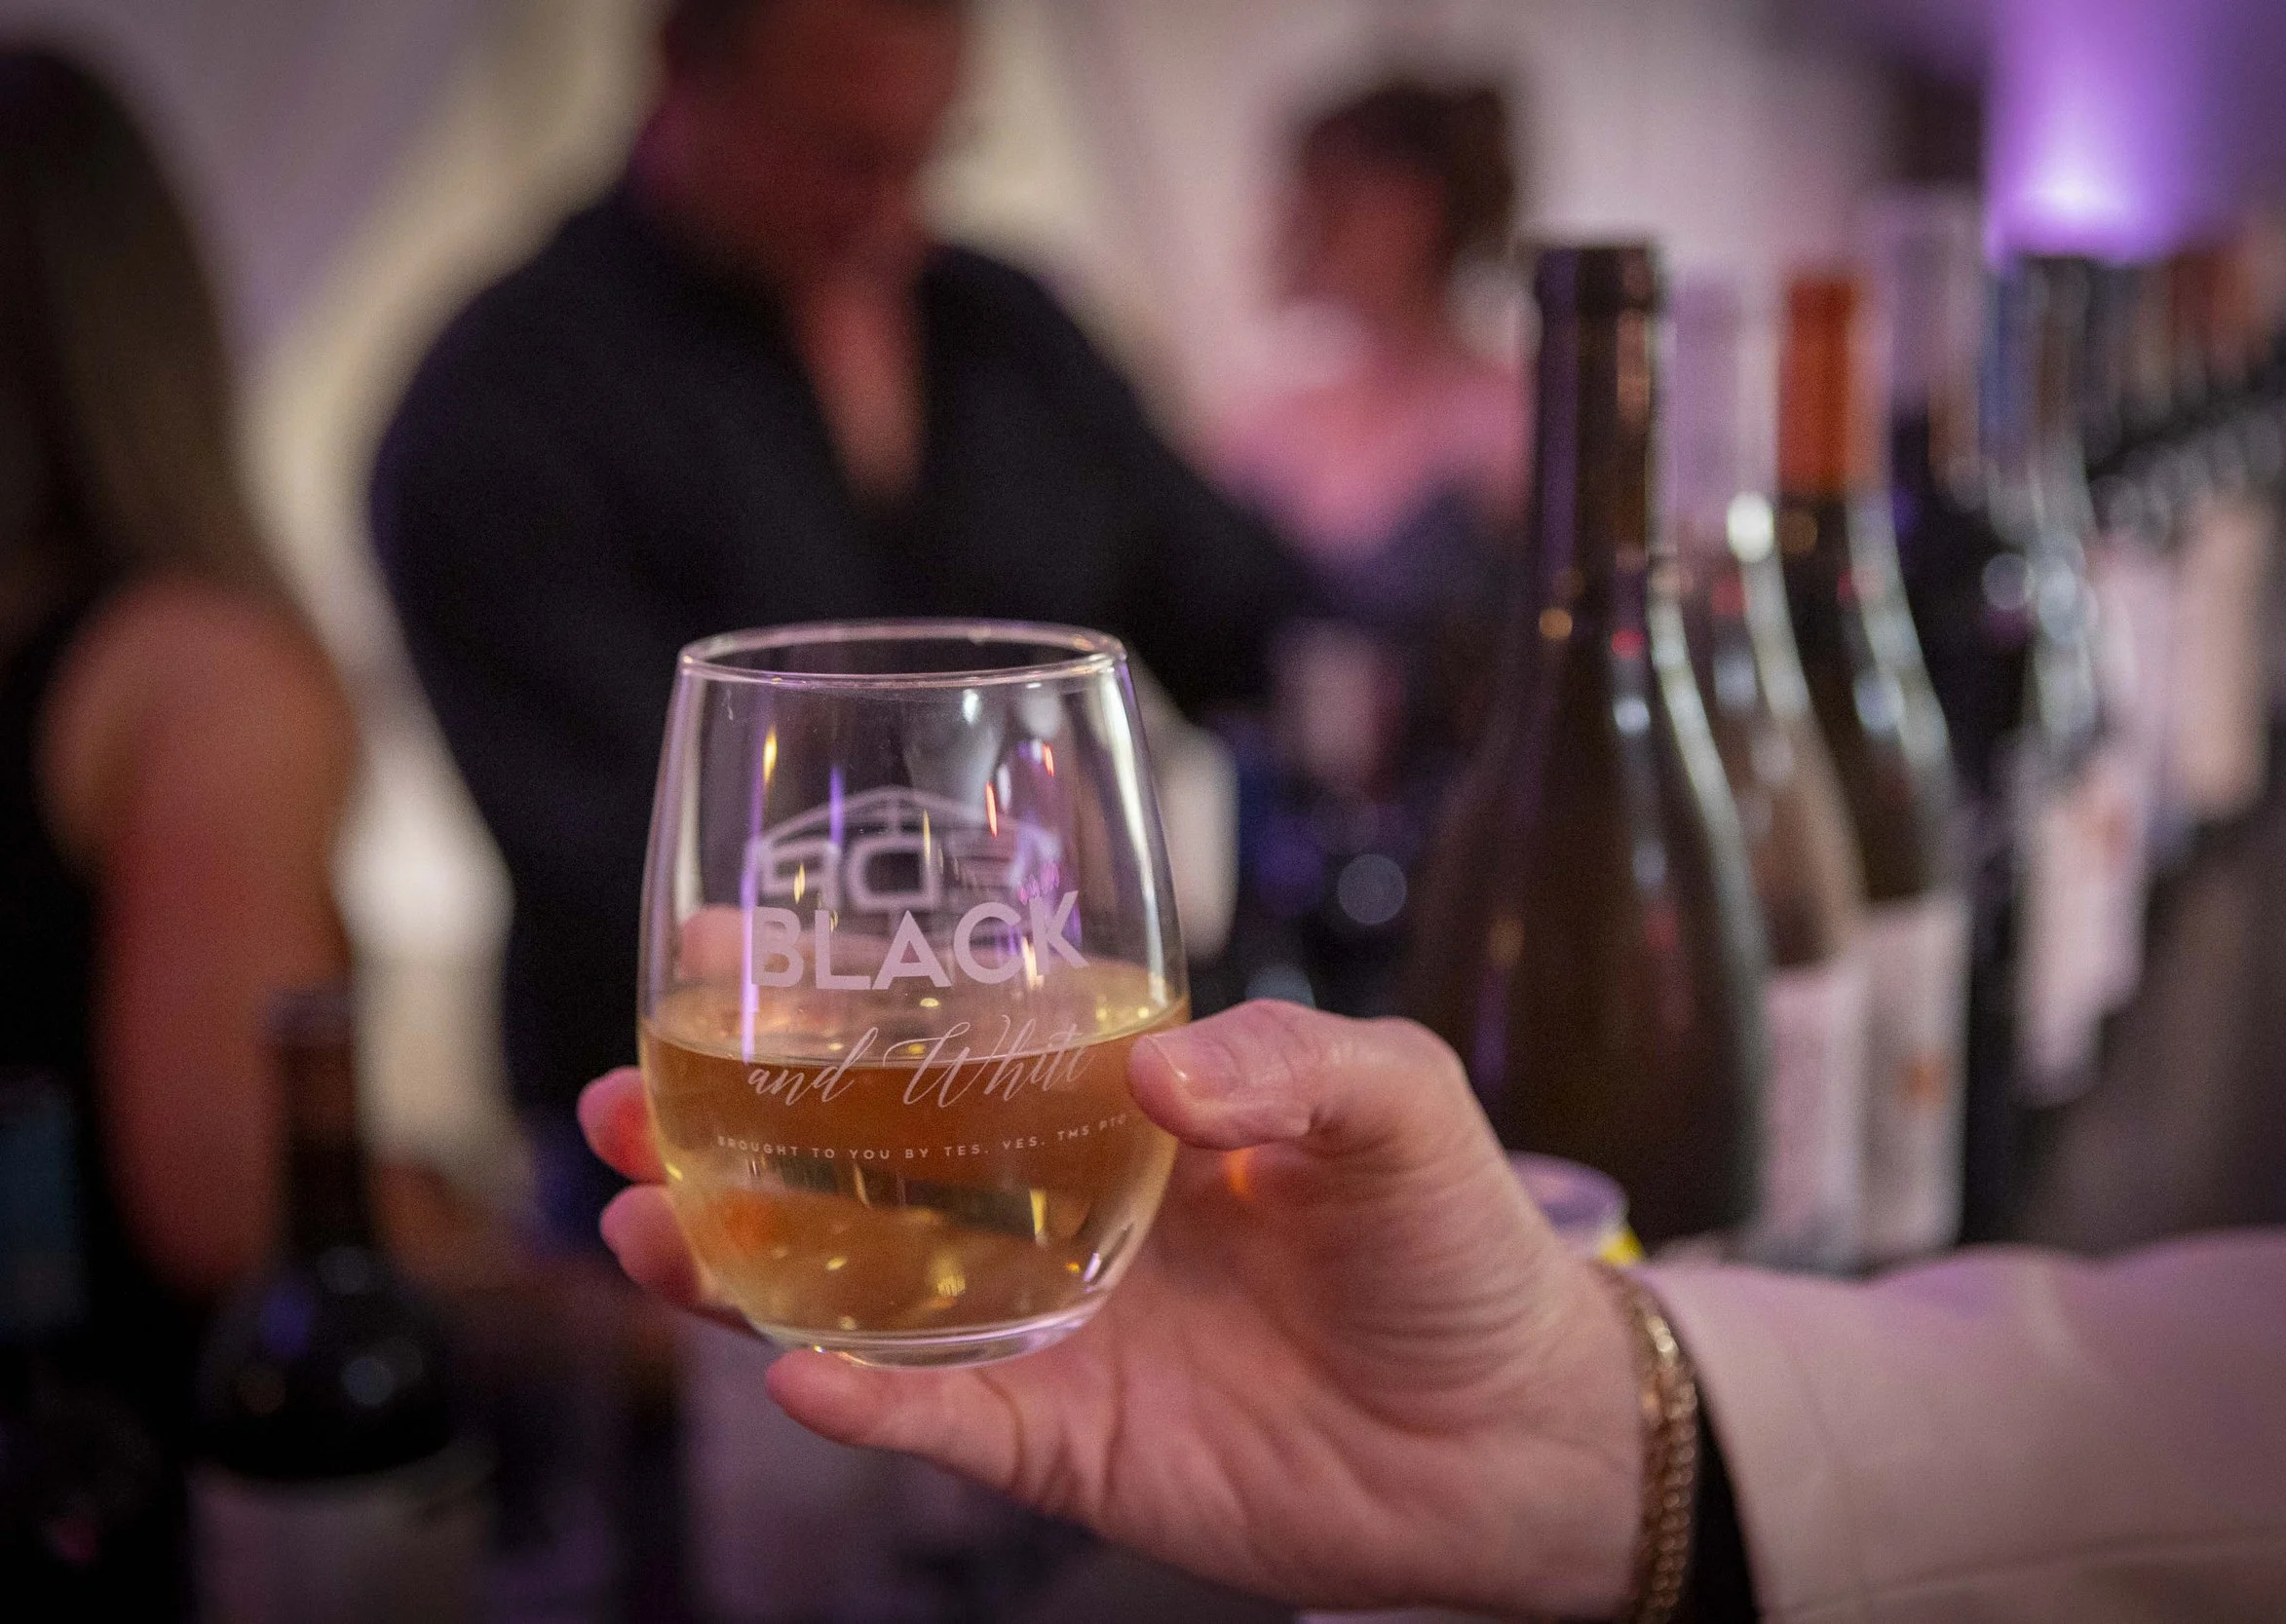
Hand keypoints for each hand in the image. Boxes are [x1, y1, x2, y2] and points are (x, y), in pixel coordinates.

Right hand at [581, 1002, 1643, 1615]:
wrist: (1520, 1433)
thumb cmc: (1457, 1241)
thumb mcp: (1397, 1101)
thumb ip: (1288, 1059)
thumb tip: (1153, 1071)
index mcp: (1110, 1107)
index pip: (940, 1036)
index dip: (823, 995)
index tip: (713, 943)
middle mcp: (1051, 1211)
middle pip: (851, 1166)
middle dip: (722, 1130)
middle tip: (613, 1096)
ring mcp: (1048, 1331)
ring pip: (857, 1296)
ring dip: (740, 1266)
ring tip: (641, 1222)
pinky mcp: (1069, 1447)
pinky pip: (943, 1424)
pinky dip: (864, 1401)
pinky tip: (789, 1365)